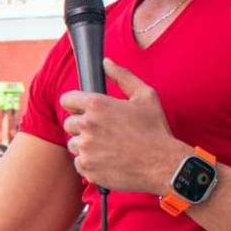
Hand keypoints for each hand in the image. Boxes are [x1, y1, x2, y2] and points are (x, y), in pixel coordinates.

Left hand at [59, 62, 189, 194]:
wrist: (163, 165)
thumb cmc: (156, 129)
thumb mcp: (145, 96)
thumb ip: (123, 76)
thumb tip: (106, 63)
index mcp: (97, 105)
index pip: (67, 100)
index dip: (75, 104)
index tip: (82, 110)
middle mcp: (87, 125)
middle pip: (69, 124)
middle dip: (82, 126)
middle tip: (102, 131)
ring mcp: (85, 148)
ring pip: (74, 144)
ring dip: (86, 145)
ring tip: (108, 147)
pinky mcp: (87, 168)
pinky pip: (79, 163)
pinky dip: (90, 163)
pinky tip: (108, 160)